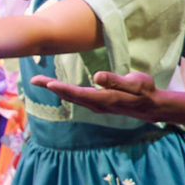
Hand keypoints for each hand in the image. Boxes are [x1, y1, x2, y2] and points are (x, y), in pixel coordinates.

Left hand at [33, 68, 164, 119]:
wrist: (151, 107)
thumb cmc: (144, 92)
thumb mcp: (134, 83)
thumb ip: (115, 80)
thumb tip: (97, 76)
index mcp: (105, 98)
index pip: (79, 93)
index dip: (63, 89)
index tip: (48, 84)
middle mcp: (97, 104)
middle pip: (70, 95)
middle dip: (51, 87)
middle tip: (33, 80)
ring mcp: (96, 105)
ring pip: (72, 97)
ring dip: (56, 89)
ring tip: (40, 81)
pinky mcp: (97, 103)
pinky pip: (76, 98)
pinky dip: (64, 92)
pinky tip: (58, 88)